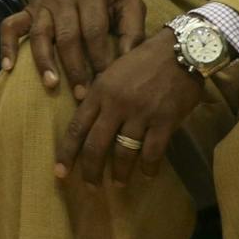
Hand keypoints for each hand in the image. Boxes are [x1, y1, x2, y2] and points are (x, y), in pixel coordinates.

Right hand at [3, 0, 142, 99]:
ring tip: (51, 85)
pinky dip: (6, 45)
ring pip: (39, 34)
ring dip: (44, 61)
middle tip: (83, 95)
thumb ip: (133, 31)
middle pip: (67, 36)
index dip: (100, 57)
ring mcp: (41, 4)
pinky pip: (10, 26)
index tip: (108, 83)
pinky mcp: (27, 9)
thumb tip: (129, 63)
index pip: (94, 30)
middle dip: (75, 68)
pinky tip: (7, 67)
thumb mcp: (129, 1)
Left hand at [55, 29, 204, 185]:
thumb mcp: (113, 72)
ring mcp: (140, 114)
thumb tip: (89, 119)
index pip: (76, 127)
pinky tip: (146, 174)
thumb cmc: (144, 60)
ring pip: (123, 152)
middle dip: (90, 170)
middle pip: (96, 145)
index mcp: (98, 92)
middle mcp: (115, 105)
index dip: (67, 152)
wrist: (179, 52)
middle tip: (89, 187)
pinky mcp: (164, 121)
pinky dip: (148, 166)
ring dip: (120, 172)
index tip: (59, 171)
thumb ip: (101, 95)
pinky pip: (152, 152)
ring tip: (118, 183)